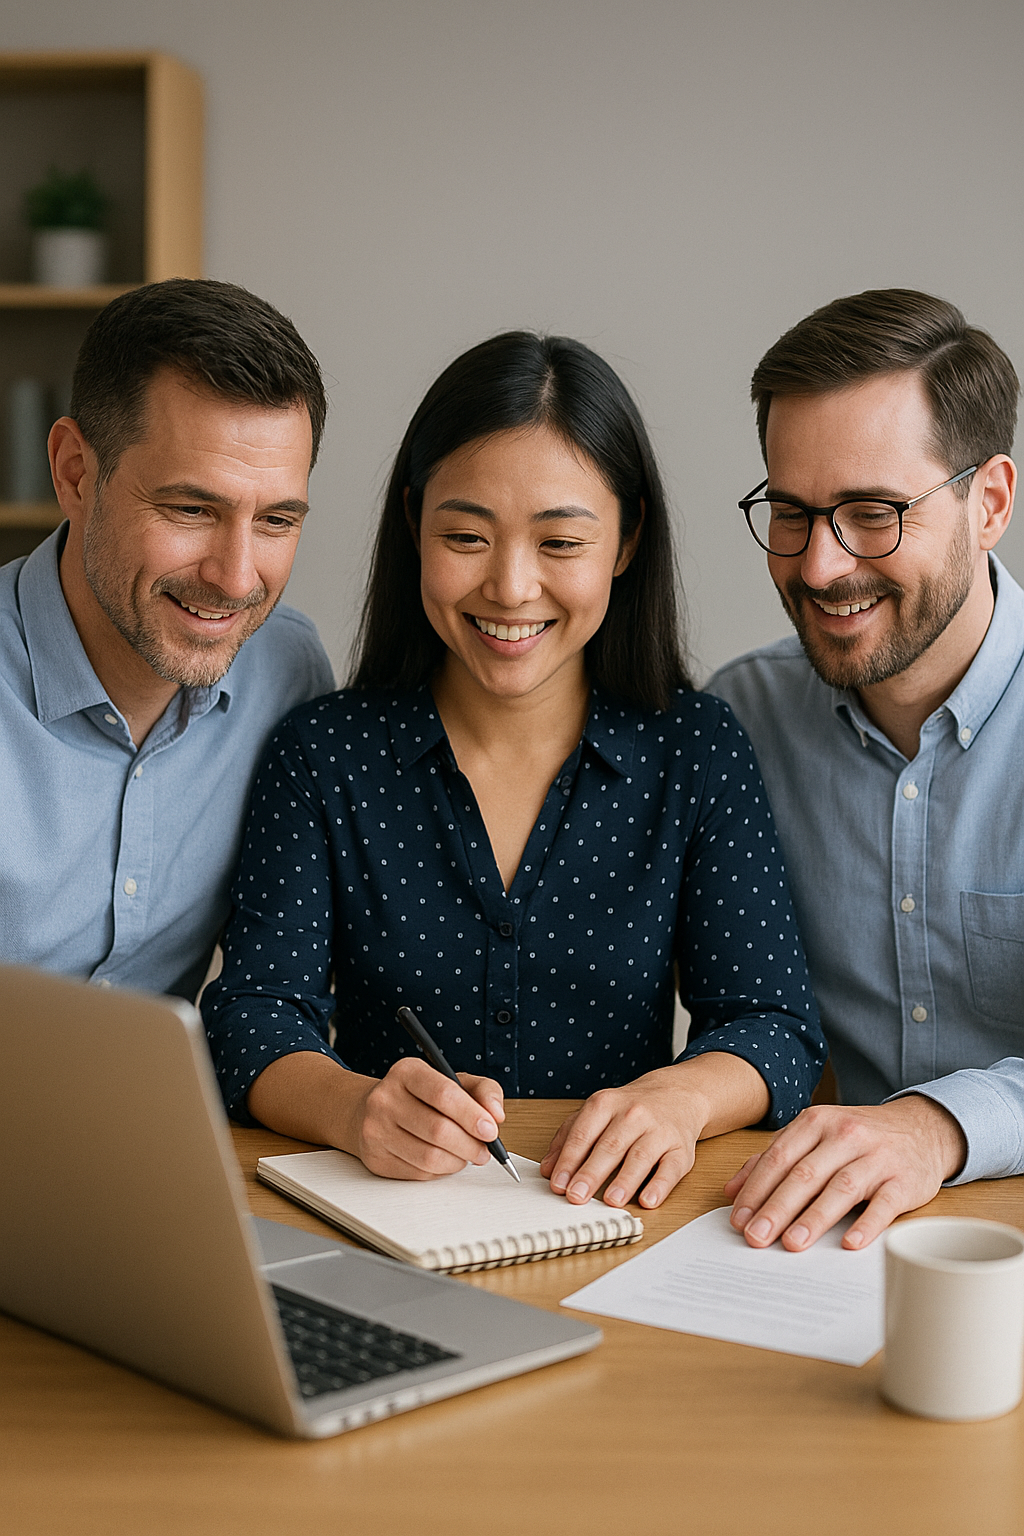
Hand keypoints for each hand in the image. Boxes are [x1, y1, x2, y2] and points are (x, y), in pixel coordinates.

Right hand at [350, 1057, 504, 1180]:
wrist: (369, 1111)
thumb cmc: (420, 1096)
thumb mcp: (453, 1081)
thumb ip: (483, 1090)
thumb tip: (496, 1114)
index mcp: (407, 1072)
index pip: (444, 1094)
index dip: (472, 1115)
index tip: (491, 1130)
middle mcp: (385, 1099)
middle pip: (439, 1130)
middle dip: (470, 1145)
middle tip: (484, 1151)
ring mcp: (376, 1130)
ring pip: (430, 1158)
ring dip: (458, 1161)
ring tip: (466, 1155)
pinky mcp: (376, 1159)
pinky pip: (418, 1173)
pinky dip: (440, 1171)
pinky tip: (444, 1160)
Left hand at [538, 1055, 766, 1209]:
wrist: (676, 1095)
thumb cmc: (630, 1109)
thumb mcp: (596, 1112)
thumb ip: (569, 1137)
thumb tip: (548, 1169)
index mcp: (606, 1104)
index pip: (583, 1133)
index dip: (569, 1160)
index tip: (558, 1184)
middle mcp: (633, 1115)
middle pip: (610, 1146)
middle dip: (591, 1173)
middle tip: (577, 1196)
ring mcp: (659, 1131)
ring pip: (640, 1156)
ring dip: (625, 1180)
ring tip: (611, 1201)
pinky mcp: (680, 1148)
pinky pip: (671, 1168)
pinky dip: (660, 1185)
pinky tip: (648, 1200)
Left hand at [724, 1097, 967, 1251]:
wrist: (922, 1129)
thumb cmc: (859, 1138)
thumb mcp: (815, 1136)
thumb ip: (772, 1159)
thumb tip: (731, 1191)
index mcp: (816, 1122)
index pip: (779, 1157)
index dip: (756, 1189)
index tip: (738, 1219)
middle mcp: (845, 1135)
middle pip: (805, 1174)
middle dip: (776, 1208)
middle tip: (756, 1238)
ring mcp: (877, 1157)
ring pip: (840, 1188)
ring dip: (813, 1218)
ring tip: (792, 1243)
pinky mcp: (904, 1180)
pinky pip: (884, 1204)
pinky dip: (867, 1224)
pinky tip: (849, 1243)